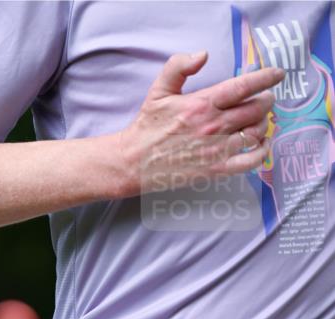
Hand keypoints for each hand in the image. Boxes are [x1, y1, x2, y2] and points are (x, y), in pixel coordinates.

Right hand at [120, 51, 284, 194]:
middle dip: (266, 102)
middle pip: (255, 109)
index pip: (243, 87)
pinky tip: (261, 145)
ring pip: (255, 132)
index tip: (277, 74)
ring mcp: (216, 149)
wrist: (134, 162)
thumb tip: (202, 54)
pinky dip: (261, 152)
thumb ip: (179, 66)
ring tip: (259, 120)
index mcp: (202, 103)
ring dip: (263, 124)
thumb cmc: (148, 126)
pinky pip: (249, 161)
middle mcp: (213, 126)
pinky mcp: (215, 170)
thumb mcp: (159, 90)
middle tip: (265, 100)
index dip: (265, 78)